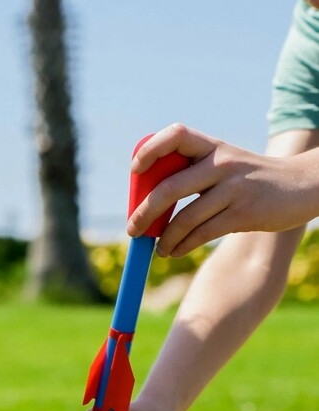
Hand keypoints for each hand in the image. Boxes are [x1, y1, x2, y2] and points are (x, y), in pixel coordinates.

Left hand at [127, 123, 316, 256]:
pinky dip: (183, 246)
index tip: (135, 170)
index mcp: (214, 146)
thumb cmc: (253, 179)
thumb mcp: (227, 164)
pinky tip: (176, 252)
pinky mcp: (243, 214)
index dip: (151, 150)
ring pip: (185, 218)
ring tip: (159, 250)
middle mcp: (222, 163)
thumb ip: (196, 173)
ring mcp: (233, 189)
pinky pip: (202, 234)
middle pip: (170, 187)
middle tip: (133, 229)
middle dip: (145, 212)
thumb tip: (151, 199)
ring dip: (165, 238)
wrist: (301, 187)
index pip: (176, 135)